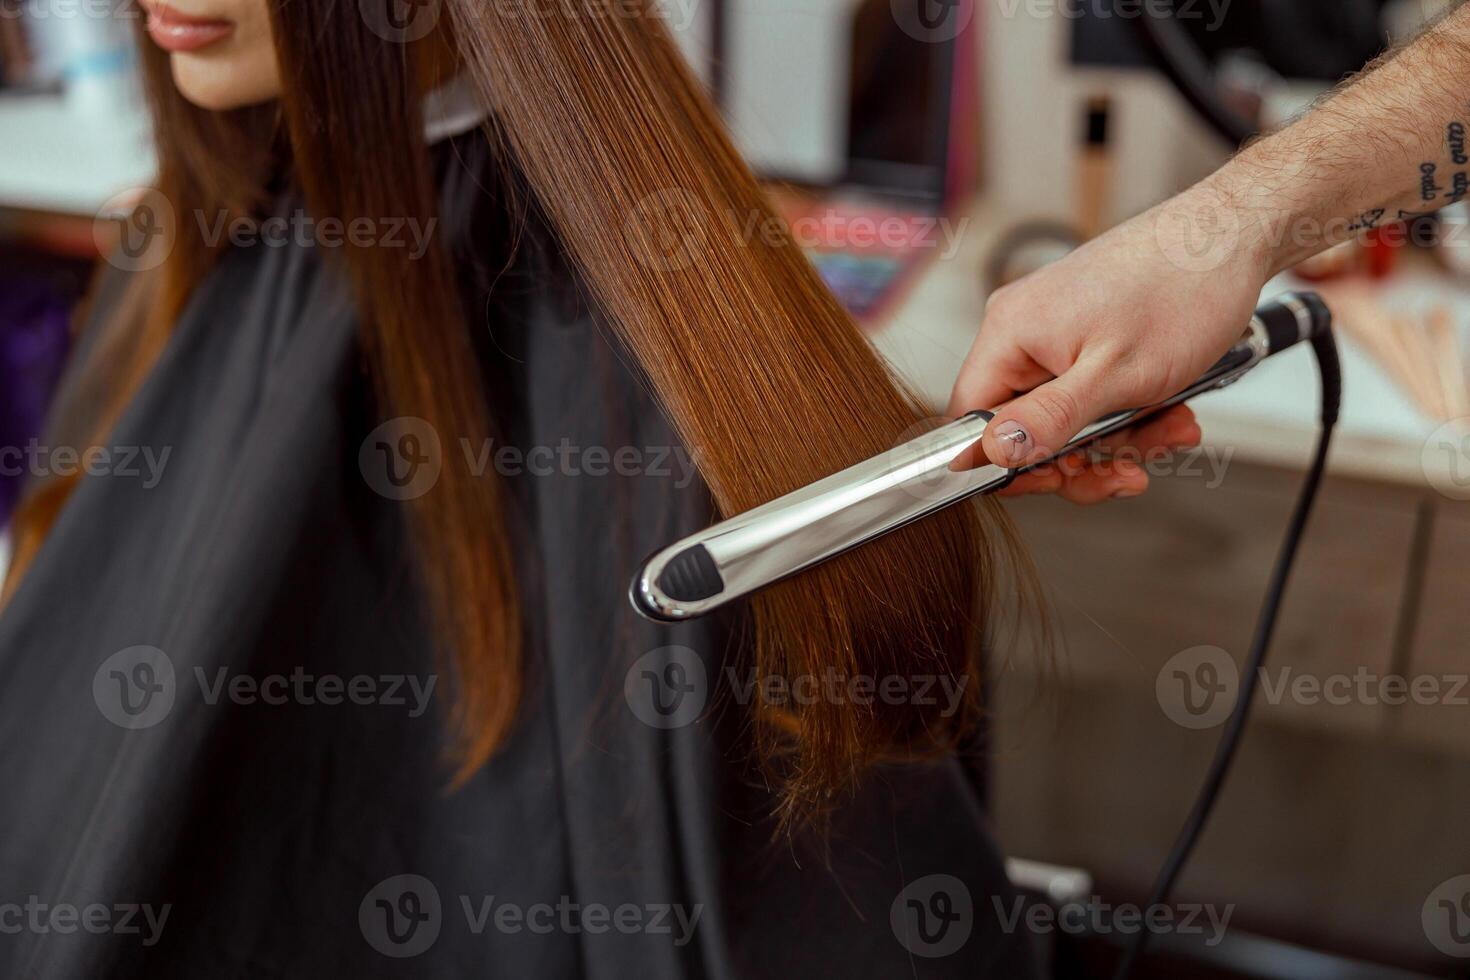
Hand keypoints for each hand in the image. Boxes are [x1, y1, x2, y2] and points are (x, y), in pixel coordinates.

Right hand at [948, 184, 1271, 503]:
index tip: (1057, 479)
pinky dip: (1132, 414)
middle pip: (1023, 428)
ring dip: (1120, 439)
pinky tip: (1171, 412)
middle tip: (1127, 469)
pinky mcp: (1088, 337)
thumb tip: (992, 454)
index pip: (970, 419)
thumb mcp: (1114, 375)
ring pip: (1066, 419)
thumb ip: (1048, 420)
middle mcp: (1024, 332)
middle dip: (1081, 456)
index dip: (1006, 462)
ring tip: (1169, 430)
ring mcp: (1057, 334)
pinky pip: (1092, 396)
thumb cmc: (1182, 287)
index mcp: (1010, 333)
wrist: (1234, 236)